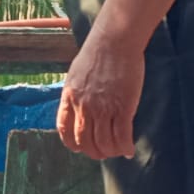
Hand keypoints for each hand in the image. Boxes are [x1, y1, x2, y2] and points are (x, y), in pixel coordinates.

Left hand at [57, 35, 145, 160]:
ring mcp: (103, 108)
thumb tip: (78, 105)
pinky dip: (125, 147)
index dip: (72, 144)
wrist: (115, 41)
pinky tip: (129, 149)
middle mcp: (84, 106)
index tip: (80, 147)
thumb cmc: (97, 53)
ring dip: (111, 151)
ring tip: (117, 151)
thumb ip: (76, 93)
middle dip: (94, 152)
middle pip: (85, 141)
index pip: (64, 130)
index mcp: (69, 97)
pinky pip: (122, 136)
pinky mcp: (122, 107)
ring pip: (104, 142)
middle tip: (103, 153)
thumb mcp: (76, 74)